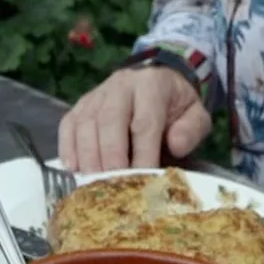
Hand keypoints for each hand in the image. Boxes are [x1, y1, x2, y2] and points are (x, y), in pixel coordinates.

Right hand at [59, 66, 210, 172]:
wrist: (158, 76)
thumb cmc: (175, 103)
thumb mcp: (195, 113)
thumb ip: (191, 129)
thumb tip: (175, 146)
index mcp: (152, 85)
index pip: (144, 122)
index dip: (142, 154)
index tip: (143, 180)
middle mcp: (120, 85)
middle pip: (109, 121)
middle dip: (110, 157)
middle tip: (112, 186)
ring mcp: (97, 94)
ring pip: (85, 123)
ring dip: (88, 156)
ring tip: (92, 184)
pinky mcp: (81, 104)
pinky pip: (68, 124)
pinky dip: (68, 148)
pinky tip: (73, 169)